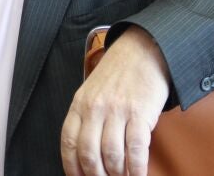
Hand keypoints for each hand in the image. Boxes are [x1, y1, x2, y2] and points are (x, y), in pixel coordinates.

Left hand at [61, 26, 169, 175]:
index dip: (73, 168)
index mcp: (80, 104)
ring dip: (117, 174)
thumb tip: (86, 155)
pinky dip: (136, 169)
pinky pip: (135, 150)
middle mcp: (95, 108)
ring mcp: (117, 110)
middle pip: (89, 154)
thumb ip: (86, 118)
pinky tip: (137, 174)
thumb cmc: (118, 74)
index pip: (69, 143)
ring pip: (111, 156)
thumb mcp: (92, 91)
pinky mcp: (140, 114)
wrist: (144, 51)